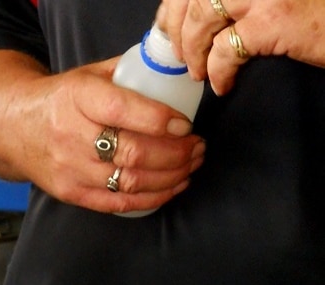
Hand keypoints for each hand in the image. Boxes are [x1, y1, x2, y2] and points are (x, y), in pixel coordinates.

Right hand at [0, 50, 204, 214]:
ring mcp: (69, 168)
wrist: (12, 128)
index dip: (159, 120)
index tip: (185, 124)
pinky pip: (116, 203)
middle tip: (197, 147)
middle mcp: (70, 135)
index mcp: (76, 98)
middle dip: (176, 154)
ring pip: (129, 181)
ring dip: (170, 177)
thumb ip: (128, 75)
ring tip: (190, 166)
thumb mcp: (87, 76)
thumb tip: (176, 76)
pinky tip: (171, 187)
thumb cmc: (59, 100)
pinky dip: (151, 199)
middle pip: (132, 153)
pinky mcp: (69, 192)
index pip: (121, 110)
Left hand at [157, 0, 324, 94]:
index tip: (167, 28)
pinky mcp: (275, 20)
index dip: (174, 6)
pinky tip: (223, 84)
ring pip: (201, 18)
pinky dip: (217, 71)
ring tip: (197, 72)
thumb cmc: (318, 7)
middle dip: (176, 29)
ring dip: (192, 50)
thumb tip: (195, 16)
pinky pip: (225, 51)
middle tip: (179, 56)